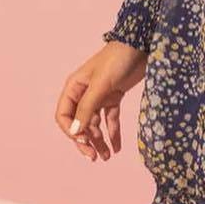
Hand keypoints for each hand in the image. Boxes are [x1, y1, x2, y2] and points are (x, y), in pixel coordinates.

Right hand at [55, 40, 145, 162]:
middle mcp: (84, 93)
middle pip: (79, 123)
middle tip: (94, 157)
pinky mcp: (114, 96)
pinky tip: (116, 148)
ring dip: (99, 141)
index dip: (71, 131)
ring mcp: (99, 95)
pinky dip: (113, 133)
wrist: (141, 45)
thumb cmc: (117, 60)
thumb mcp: (101, 85)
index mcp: (74, 88)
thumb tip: (75, 132)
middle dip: (85, 141)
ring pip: (95, 123)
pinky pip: (110, 119)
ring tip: (106, 157)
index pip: (63, 115)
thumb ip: (87, 108)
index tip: (84, 140)